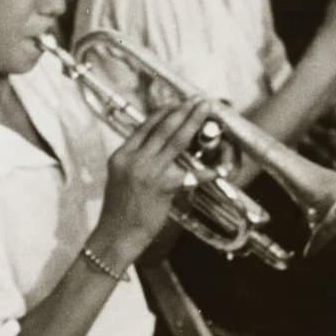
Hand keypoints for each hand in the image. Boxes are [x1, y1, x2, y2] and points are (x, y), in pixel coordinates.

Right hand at [92, 97, 209, 262]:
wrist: (116, 234)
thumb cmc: (119, 211)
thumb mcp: (120, 178)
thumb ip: (135, 161)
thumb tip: (156, 149)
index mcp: (121, 155)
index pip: (145, 126)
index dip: (164, 112)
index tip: (178, 104)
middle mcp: (133, 159)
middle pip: (162, 127)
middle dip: (183, 111)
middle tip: (198, 101)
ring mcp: (148, 171)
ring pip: (175, 140)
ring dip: (193, 122)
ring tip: (204, 111)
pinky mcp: (163, 186)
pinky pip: (190, 173)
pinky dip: (206, 171)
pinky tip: (219, 167)